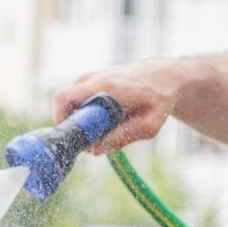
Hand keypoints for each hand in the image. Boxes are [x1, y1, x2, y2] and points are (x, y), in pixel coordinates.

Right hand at [52, 62, 189, 152]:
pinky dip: (87, 116)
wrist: (164, 76)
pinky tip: (107, 123)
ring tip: (107, 131)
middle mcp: (91, 79)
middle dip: (73, 128)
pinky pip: (78, 102)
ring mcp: (88, 78)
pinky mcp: (89, 82)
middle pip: (63, 104)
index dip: (64, 124)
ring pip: (71, 105)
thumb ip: (123, 138)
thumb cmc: (158, 100)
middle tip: (93, 143)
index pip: (64, 99)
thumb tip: (94, 150)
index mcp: (104, 86)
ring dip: (83, 123)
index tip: (78, 143)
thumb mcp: (150, 125)